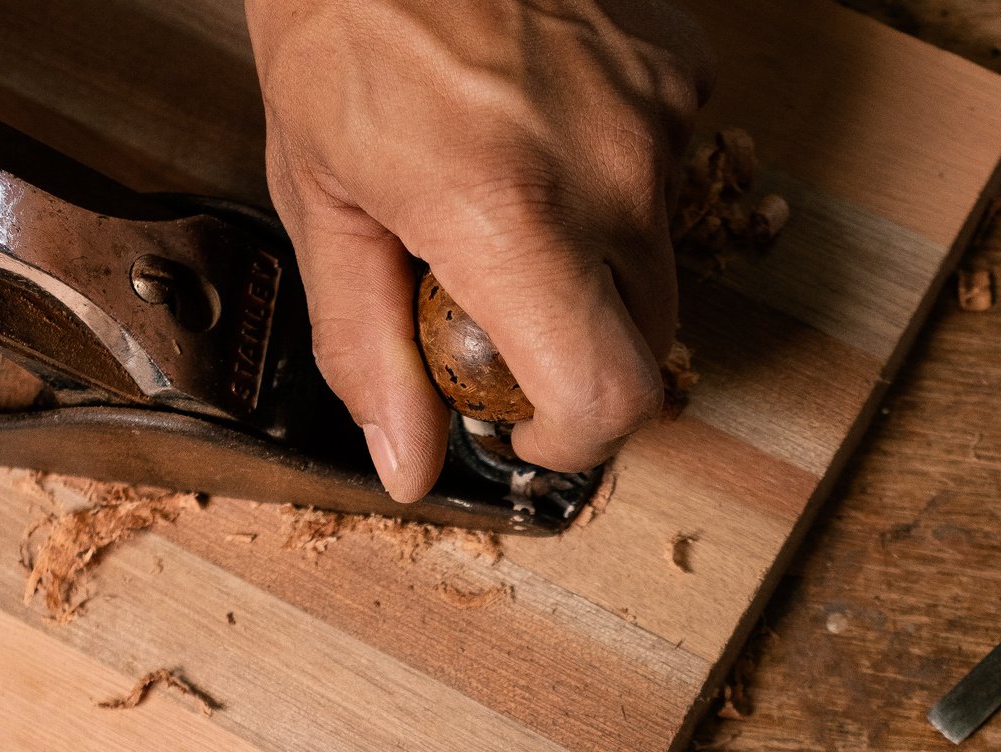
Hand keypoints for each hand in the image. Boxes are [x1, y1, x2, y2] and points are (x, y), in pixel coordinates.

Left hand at [246, 0, 710, 499]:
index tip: (531, 431)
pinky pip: (665, 173)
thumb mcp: (322, 205)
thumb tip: (408, 460)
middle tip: (495, 315)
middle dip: (577, 358)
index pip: (611, 397)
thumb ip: (369, 348)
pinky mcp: (678, 75)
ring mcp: (655, 120)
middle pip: (643, 344)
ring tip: (508, 198)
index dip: (575, 444)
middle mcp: (606, 174)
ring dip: (594, 263)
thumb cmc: (342, 23)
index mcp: (510, 217)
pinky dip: (613, 180)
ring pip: (655, 259)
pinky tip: (544, 137)